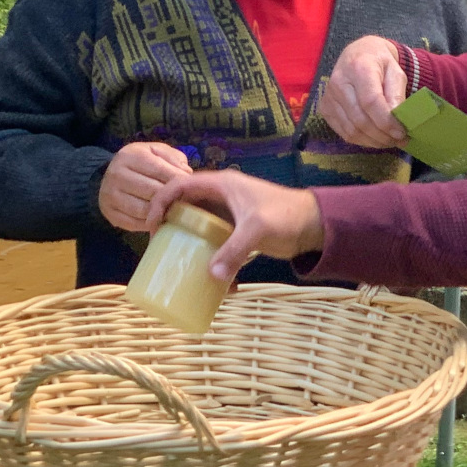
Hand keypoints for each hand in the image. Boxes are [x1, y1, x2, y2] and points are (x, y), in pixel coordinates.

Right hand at [97, 141, 191, 232]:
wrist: (112, 174)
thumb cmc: (142, 162)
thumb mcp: (157, 151)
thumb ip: (173, 158)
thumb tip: (186, 173)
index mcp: (130, 155)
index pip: (160, 170)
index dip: (178, 180)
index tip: (189, 186)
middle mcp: (116, 174)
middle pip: (152, 191)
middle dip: (171, 197)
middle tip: (184, 202)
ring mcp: (109, 195)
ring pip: (143, 210)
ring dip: (161, 212)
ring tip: (173, 211)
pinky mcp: (109, 213)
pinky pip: (134, 223)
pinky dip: (149, 223)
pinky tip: (159, 219)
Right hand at [144, 169, 323, 281]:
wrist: (316, 225)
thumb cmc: (287, 216)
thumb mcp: (257, 230)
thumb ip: (234, 251)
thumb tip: (212, 277)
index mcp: (221, 185)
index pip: (179, 185)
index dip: (160, 202)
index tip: (151, 226)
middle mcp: (222, 196)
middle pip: (185, 205)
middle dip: (170, 224)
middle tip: (159, 247)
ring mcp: (230, 214)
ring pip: (200, 225)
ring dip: (190, 243)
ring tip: (179, 263)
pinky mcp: (239, 231)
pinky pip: (217, 242)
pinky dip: (214, 258)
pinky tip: (217, 282)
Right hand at [317, 35, 409, 148]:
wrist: (358, 54)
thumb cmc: (380, 63)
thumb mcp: (396, 72)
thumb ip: (397, 95)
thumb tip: (397, 121)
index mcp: (359, 68)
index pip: (370, 101)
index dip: (386, 121)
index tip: (401, 133)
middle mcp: (339, 82)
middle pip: (360, 119)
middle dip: (382, 135)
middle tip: (400, 140)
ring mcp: (329, 97)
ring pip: (352, 130)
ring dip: (374, 141)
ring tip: (391, 141)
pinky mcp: (325, 108)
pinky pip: (344, 132)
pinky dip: (362, 140)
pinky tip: (376, 139)